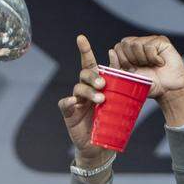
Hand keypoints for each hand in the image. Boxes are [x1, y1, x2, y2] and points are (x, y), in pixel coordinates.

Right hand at [58, 34, 116, 173]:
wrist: (100, 145)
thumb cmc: (108, 122)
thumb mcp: (117, 102)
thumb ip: (118, 83)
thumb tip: (118, 60)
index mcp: (95, 84)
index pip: (90, 64)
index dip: (85, 50)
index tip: (81, 38)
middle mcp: (84, 90)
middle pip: (84, 74)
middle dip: (93, 76)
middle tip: (103, 84)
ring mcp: (76, 101)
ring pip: (78, 88)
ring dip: (89, 91)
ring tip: (100, 99)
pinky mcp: (69, 113)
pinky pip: (65, 104)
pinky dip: (69, 101)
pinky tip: (74, 102)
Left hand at [111, 35, 183, 126]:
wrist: (168, 90)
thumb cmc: (149, 85)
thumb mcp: (128, 79)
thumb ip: (116, 68)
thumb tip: (111, 51)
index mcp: (129, 53)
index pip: (118, 47)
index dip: (123, 60)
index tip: (132, 70)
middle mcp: (139, 44)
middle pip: (125, 43)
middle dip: (131, 59)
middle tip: (142, 67)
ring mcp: (150, 41)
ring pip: (137, 43)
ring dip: (143, 59)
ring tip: (151, 65)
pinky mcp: (161, 41)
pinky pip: (150, 46)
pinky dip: (154, 58)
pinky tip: (160, 63)